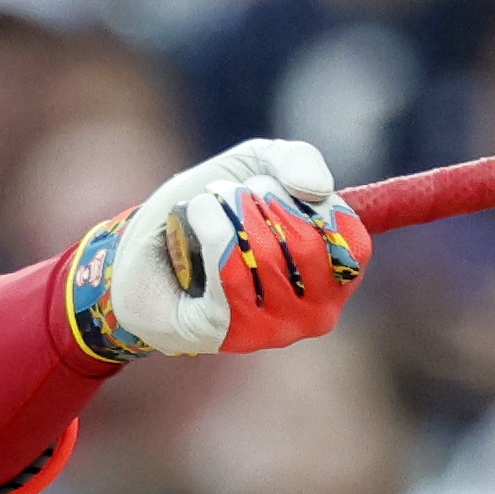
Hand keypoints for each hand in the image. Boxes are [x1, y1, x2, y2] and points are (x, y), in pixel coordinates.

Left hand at [63, 137, 366, 361]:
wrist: (142, 247)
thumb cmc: (210, 211)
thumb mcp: (256, 167)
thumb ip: (296, 160)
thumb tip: (317, 187)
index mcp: (334, 281)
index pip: (352, 245)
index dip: (321, 206)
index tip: (280, 187)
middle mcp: (313, 316)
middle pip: (309, 247)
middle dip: (267, 199)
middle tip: (235, 191)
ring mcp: (270, 331)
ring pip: (267, 257)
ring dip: (233, 210)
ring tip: (209, 203)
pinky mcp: (224, 333)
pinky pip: (228, 271)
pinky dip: (210, 226)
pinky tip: (195, 215)